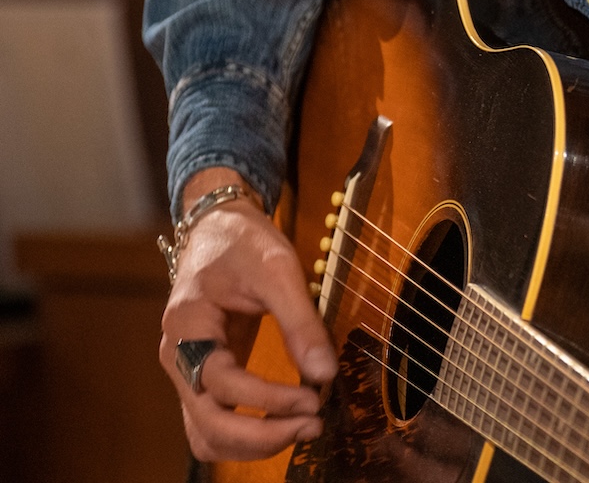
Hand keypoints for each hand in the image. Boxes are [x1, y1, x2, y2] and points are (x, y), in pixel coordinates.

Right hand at [157, 168, 337, 460]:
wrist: (218, 229)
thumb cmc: (243, 243)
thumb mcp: (277, 269)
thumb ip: (300, 321)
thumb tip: (325, 373)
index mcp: (186, 328)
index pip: (223, 383)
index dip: (269, 398)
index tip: (314, 398)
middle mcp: (177, 358)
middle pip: (207, 423)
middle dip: (262, 435)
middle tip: (314, 425)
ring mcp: (187, 372)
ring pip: (208, 434)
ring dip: (254, 443)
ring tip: (305, 428)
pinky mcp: (205, 378)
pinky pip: (216, 424)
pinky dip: (247, 435)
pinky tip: (285, 423)